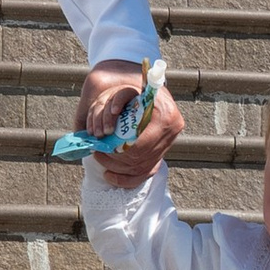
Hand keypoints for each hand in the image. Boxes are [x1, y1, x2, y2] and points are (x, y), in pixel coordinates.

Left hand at [80, 59, 183, 186]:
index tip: (104, 144)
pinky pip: (143, 175)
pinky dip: (124, 179)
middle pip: (139, 157)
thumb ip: (119, 99)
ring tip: (99, 156)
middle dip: (115, 157)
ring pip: (139, 168)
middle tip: (97, 150)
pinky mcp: (160, 156)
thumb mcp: (127, 90)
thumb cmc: (133, 90)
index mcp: (166, 115)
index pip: (141, 143)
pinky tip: (108, 175)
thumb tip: (110, 113)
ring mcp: (167, 145)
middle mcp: (171, 131)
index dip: (120, 149)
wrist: (149, 92)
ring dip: (115, 166)